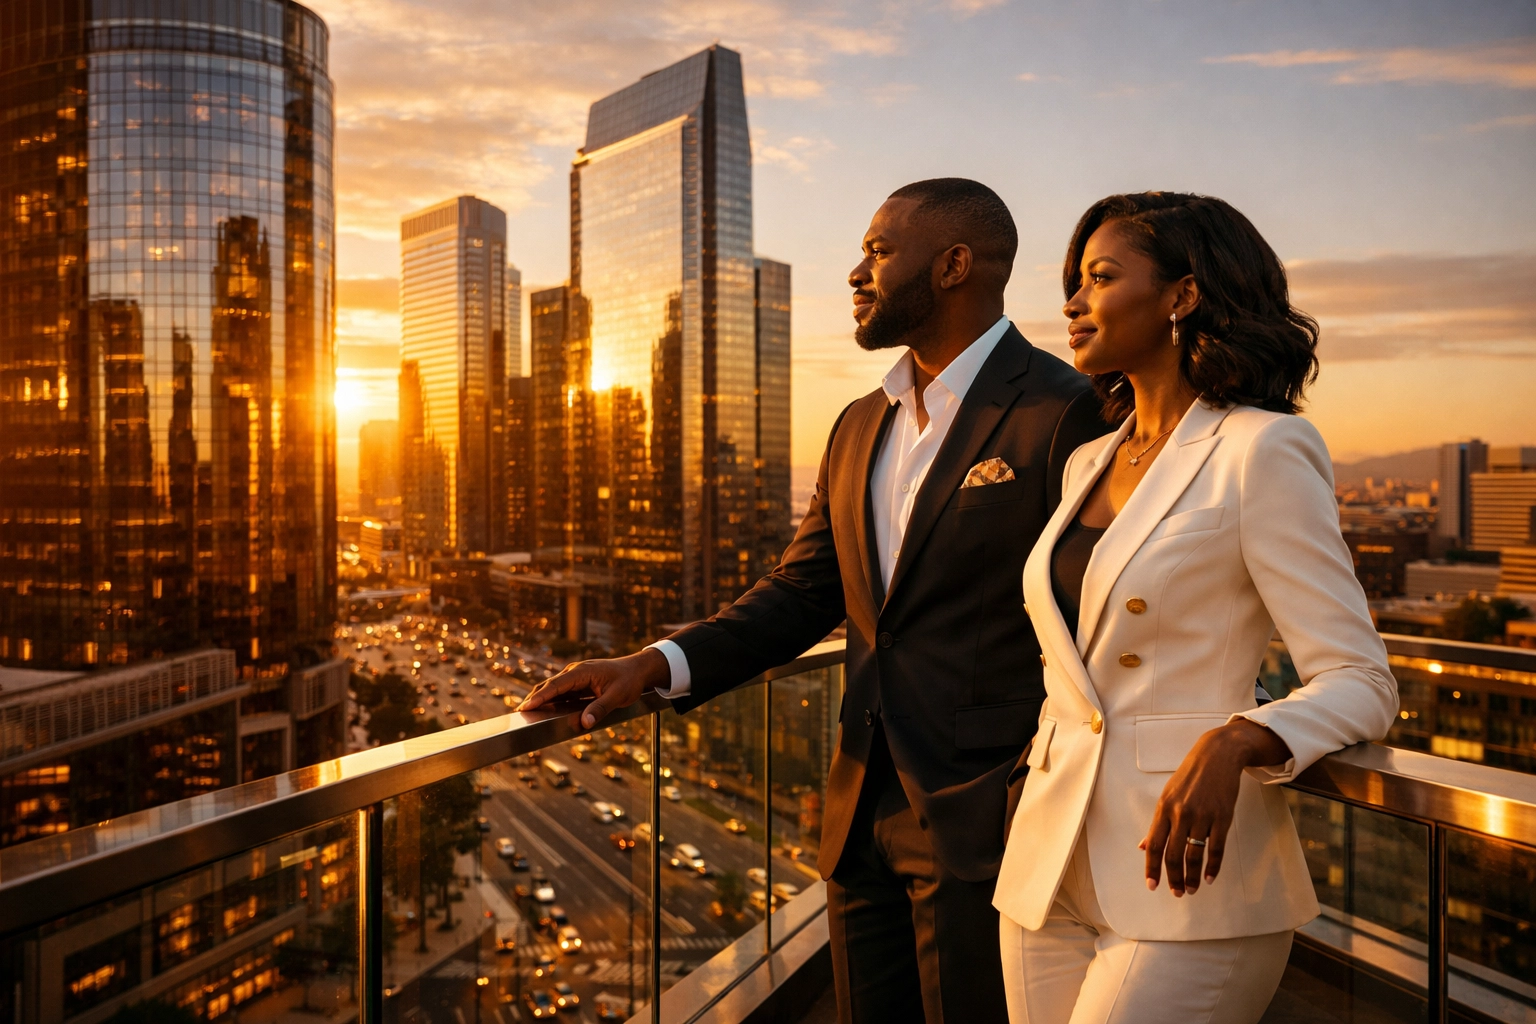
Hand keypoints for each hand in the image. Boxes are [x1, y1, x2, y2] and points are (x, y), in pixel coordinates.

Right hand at [515, 648, 670, 728]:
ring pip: (553, 687)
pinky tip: (544, 708)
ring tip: (526, 711)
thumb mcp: (618, 696)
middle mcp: (575, 671)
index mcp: (582, 672)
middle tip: (519, 713)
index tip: (526, 706)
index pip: (556, 685)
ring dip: (541, 698)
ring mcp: (576, 676)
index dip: (540, 697)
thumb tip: (585, 722)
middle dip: (534, 698)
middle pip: (549, 685)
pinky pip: (561, 690)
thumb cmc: (629, 681)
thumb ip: (600, 709)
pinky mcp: (579, 681)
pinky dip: (551, 698)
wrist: (638, 670)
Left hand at [1139, 718, 1290, 896]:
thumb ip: (1157, 823)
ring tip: (1191, 890)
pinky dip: (1212, 866)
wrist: (1217, 755)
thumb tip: (1143, 846)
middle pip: (1174, 855)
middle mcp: (1181, 814)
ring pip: (1194, 855)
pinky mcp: (1222, 818)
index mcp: (1163, 808)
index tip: (1152, 885)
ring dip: (1191, 877)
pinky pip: (1216, 848)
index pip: (1154, 845)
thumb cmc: (1190, 775)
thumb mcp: (1167, 795)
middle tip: (1176, 893)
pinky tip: (1209, 878)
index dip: (1152, 868)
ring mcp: (1202, 816)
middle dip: (1173, 878)